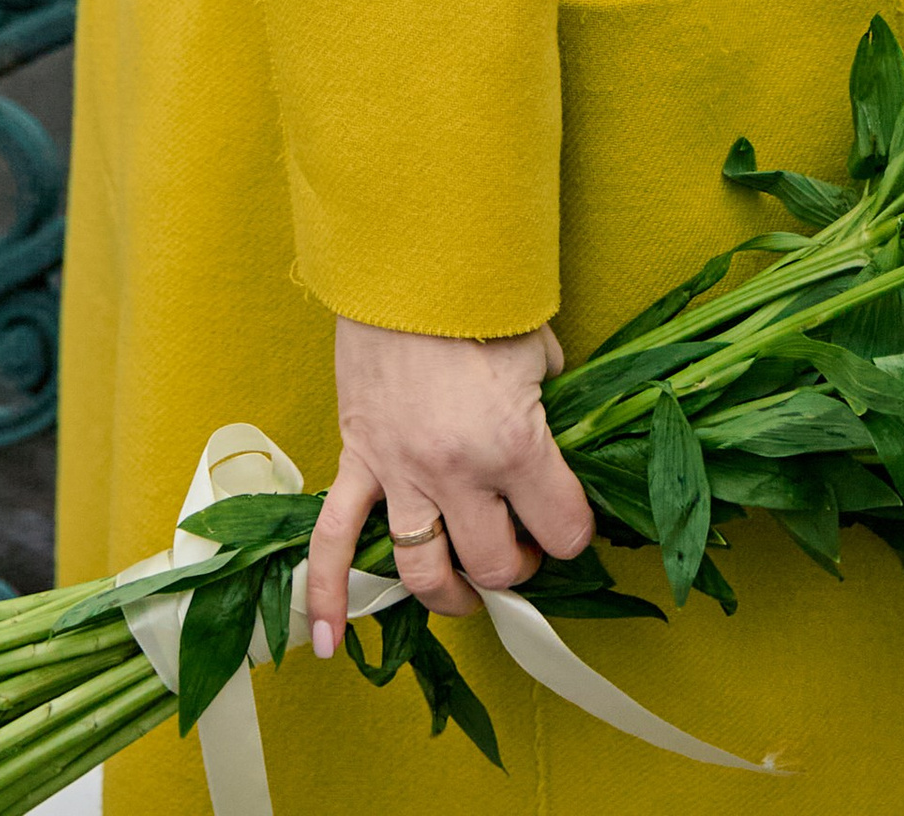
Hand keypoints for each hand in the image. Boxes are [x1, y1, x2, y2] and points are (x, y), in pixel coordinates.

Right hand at [305, 317, 594, 655]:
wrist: (405, 261)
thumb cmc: (481, 299)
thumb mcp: (541, 351)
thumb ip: (550, 408)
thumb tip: (559, 445)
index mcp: (514, 443)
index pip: (563, 529)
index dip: (575, 531)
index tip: (572, 520)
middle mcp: (457, 472)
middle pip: (496, 564)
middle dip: (520, 564)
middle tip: (525, 542)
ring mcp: (401, 473)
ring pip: (425, 571)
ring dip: (453, 593)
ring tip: (470, 590)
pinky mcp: (358, 461)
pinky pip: (332, 542)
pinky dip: (328, 596)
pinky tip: (333, 641)